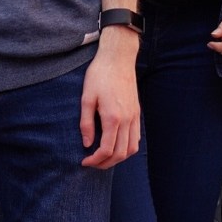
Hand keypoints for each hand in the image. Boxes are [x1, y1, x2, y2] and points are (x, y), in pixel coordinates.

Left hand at [79, 31, 140, 168]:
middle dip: (105, 163)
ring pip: (131, 148)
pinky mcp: (137, 112)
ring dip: (118, 158)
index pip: (107, 149)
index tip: (84, 161)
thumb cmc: (100, 75)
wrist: (118, 58)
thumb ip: (86, 123)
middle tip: (92, 163)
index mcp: (113, 117)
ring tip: (104, 157)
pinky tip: (116, 145)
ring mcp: (134, 116)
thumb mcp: (86, 97)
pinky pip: (136, 137)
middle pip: (120, 153)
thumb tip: (87, 144)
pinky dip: (127, 147)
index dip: (95, 160)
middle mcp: (127, 119)